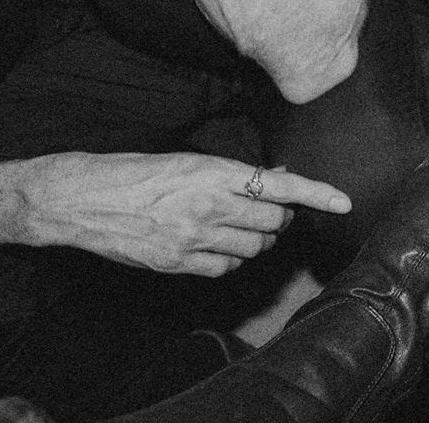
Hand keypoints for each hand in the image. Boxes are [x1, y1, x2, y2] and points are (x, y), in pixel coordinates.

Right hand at [21, 151, 349, 276]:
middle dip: (278, 220)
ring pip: (253, 249)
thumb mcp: (190, 160)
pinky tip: (218, 248)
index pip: (280, 185)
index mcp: (215, 172)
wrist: (84, 198)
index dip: (316, 194)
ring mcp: (193, 237)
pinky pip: (225, 268)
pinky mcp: (176, 262)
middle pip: (272, 223)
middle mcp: (209, 205)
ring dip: (257, 242)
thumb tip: (277, 179)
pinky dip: (230, 261)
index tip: (344, 202)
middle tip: (268, 215)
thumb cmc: (137, 173)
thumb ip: (235, 174)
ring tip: (240, 230)